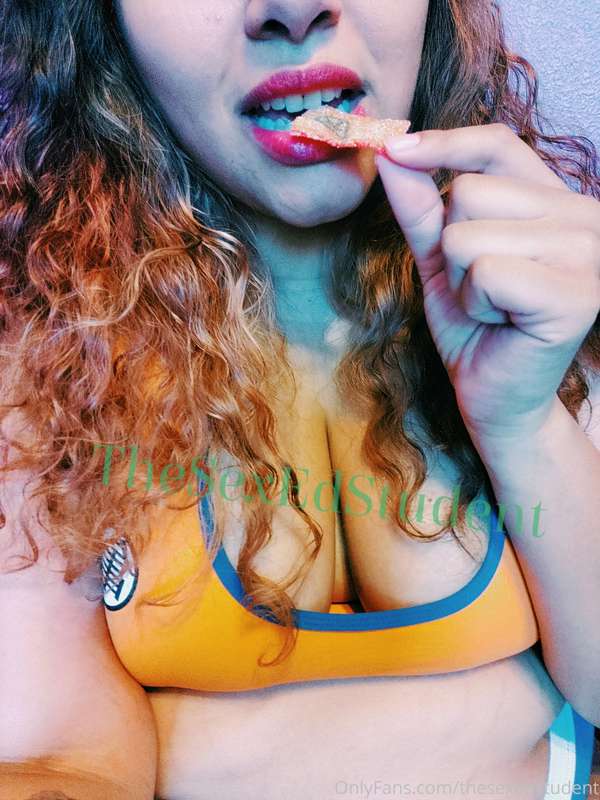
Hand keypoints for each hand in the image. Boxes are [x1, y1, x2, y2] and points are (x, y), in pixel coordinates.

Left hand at [376, 123, 599, 439]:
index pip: (497, 145)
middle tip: (479, 289)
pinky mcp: (576, 294)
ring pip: (469, 232)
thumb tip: (391, 151)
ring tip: (490, 306)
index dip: (443, 143)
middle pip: (469, 191)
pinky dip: (475, 302)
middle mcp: (584, 218)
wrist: (495, 396)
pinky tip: (500, 321)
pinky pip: (486, 271)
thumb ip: (421, 207)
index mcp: (556, 201)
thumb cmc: (475, 328)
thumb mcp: (440, 260)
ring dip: (461, 279)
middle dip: (451, 248)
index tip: (394, 148)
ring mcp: (587, 253)